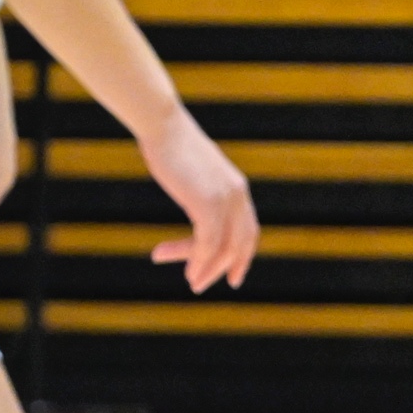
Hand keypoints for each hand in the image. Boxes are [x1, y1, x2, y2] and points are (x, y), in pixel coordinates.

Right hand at [142, 108, 258, 291]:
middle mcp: (238, 195)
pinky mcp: (208, 203)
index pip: (248, 230)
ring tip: (191, 283)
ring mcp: (225, 200)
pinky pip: (208, 243)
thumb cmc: (171, 148)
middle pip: (241, 243)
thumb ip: (201, 193)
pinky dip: (199, 260)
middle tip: (202, 285)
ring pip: (225, 248)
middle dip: (224, 267)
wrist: (164, 128)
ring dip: (207, 269)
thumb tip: (198, 206)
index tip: (234, 277)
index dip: (243, 256)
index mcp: (236, 189)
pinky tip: (187, 271)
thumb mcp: (192, 176)